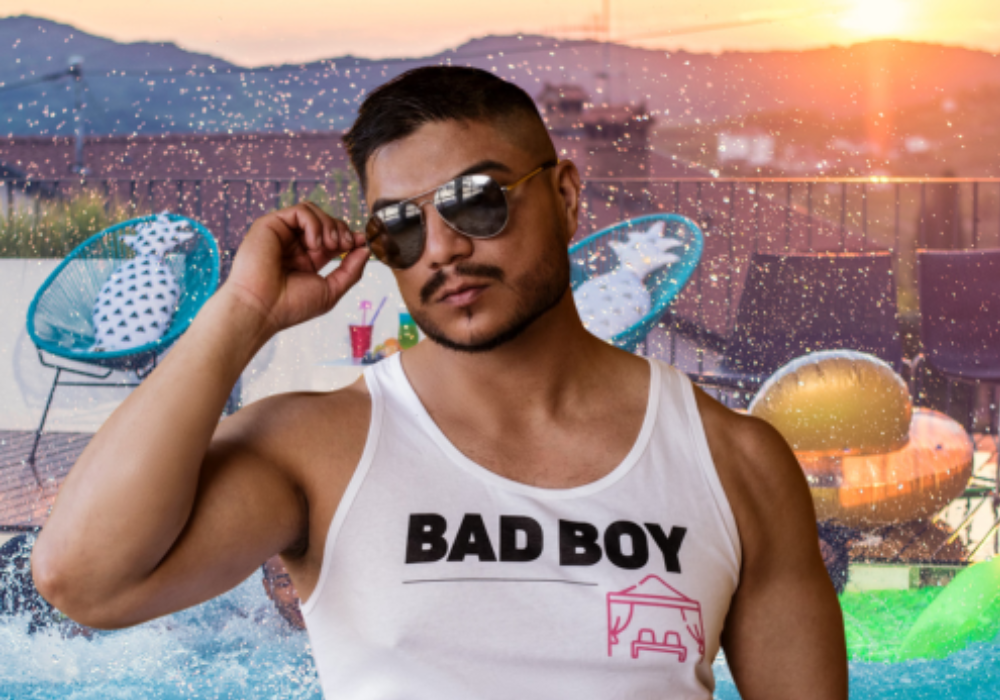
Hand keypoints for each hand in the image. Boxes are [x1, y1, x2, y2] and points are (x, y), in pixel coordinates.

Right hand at [223, 202, 368, 334]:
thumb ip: (351, 270)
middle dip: (341, 229)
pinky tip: (313, 244)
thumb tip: (366, 249)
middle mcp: (293, 244)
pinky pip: (300, 211)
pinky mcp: (270, 225)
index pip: (332, 237)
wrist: (262, 309)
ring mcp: (282, 233)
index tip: (361, 242)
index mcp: (306, 259)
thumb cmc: (291, 305)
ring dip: (329, 225)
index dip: (349, 236)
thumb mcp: (330, 290)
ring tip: (330, 246)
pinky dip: (314, 224)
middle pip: (325, 220)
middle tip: (345, 245)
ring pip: (313, 211)